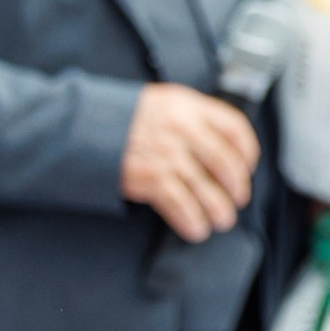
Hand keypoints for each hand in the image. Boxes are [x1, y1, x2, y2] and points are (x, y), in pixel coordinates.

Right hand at [121, 83, 258, 242]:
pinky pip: (181, 204)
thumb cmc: (123, 117)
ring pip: (207, 188)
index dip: (247, 151)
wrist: (81, 128)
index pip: (234, 127)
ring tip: (223, 220)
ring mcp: (166, 154)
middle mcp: (182, 128)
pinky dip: (192, 220)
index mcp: (188, 106)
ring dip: (219, 209)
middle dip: (237, 186)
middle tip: (238, 199)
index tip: (248, 167)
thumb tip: (222, 144)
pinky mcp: (150, 178)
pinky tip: (196, 228)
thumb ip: (192, 116)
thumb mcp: (162, 102)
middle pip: (225, 163)